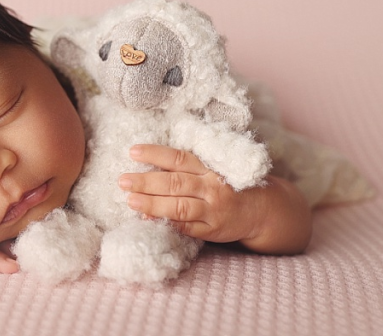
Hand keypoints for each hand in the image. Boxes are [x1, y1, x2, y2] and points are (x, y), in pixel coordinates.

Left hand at [118, 144, 263, 243]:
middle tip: (122, 180)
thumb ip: (184, 169)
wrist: (259, 209)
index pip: (179, 158)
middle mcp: (210, 187)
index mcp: (208, 167)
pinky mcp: (212, 230)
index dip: (155, 154)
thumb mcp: (210, 169)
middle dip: (146, 182)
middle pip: (175, 183)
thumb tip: (149, 168)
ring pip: (179, 207)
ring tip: (130, 201)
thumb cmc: (227, 184)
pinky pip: (186, 228)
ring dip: (152, 204)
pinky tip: (149, 221)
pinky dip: (167, 224)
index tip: (132, 151)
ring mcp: (212, 210)